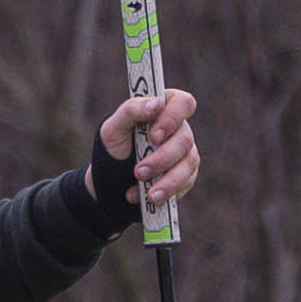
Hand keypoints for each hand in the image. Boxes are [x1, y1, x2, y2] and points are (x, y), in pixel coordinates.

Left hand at [103, 82, 201, 216]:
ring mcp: (185, 152)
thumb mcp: (114, 127)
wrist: (111, 180)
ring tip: (148, 194)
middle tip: (139, 172)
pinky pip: (184, 183)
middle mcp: (179, 129)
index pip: (183, 103)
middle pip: (185, 138)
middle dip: (161, 158)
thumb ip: (132, 110)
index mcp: (164, 109)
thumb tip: (157, 104)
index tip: (154, 136)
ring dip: (167, 180)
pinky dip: (165, 192)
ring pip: (189, 162)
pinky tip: (145, 197)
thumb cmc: (114, 145)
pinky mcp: (186, 175)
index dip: (172, 118)